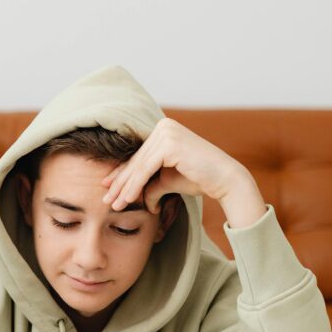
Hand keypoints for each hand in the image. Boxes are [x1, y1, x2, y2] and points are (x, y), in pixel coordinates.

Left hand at [101, 118, 251, 213]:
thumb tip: (134, 197)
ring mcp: (167, 133)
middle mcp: (163, 127)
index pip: (139, 155)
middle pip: (137, 160)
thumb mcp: (168, 179)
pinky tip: (127, 199)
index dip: (122, 173)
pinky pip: (146, 169)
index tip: (108, 188)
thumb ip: (150, 183)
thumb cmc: (199, 178)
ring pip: (139, 166)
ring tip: (114, 205)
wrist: (225, 179)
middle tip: (106, 200)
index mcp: (164, 130)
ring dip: (124, 187)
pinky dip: (135, 186)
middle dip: (120, 182)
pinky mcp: (169, 144)